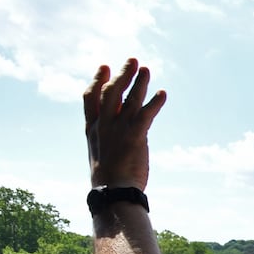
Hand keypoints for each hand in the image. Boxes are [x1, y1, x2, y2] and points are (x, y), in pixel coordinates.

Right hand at [84, 58, 165, 190]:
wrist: (114, 192)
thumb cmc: (110, 180)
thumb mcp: (101, 154)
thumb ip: (108, 139)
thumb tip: (119, 134)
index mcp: (92, 129)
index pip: (90, 98)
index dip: (97, 80)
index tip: (104, 67)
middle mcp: (104, 125)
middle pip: (111, 91)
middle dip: (121, 74)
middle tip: (132, 60)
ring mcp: (118, 129)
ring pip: (129, 98)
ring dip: (139, 82)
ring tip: (146, 69)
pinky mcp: (135, 135)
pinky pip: (147, 113)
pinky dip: (155, 101)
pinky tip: (162, 93)